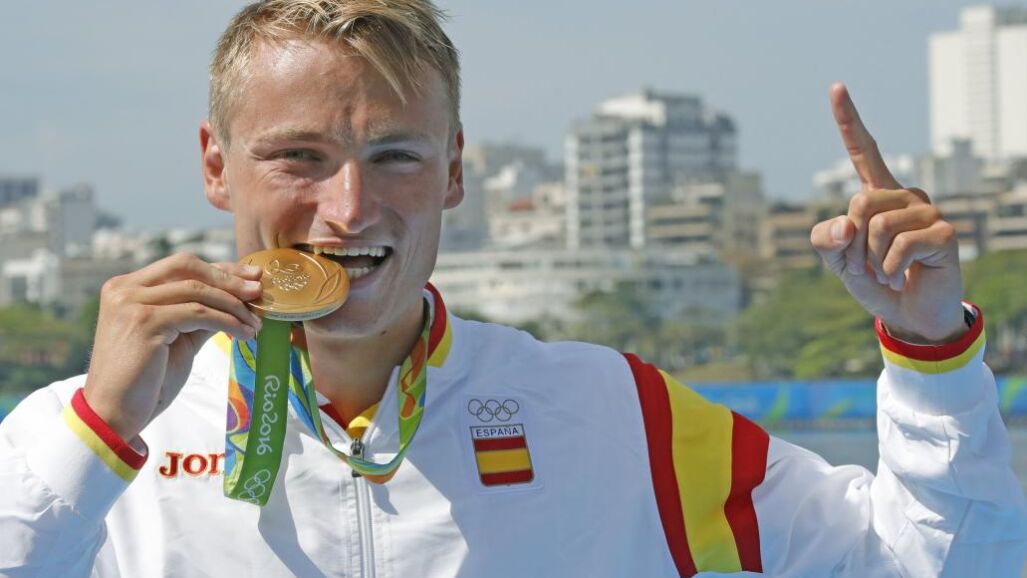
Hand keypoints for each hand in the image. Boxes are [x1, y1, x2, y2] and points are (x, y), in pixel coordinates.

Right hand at [82, 253, 263, 440]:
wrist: (113, 415)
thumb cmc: (144, 382)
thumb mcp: (176, 339)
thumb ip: (198, 316)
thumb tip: (236, 300)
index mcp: (127, 288)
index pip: (181, 267)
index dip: (219, 269)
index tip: (250, 277)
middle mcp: (124, 289)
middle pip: (187, 267)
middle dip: (228, 277)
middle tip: (258, 291)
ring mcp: (131, 303)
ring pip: (197, 290)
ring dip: (233, 305)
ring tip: (255, 323)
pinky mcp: (144, 322)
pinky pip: (198, 313)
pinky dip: (227, 321)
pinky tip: (243, 334)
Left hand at [810, 83, 965, 343]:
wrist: (909, 315)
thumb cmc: (875, 281)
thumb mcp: (838, 263)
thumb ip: (826, 241)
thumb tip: (844, 225)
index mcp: (878, 195)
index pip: (863, 151)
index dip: (849, 120)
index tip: (835, 87)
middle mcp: (906, 195)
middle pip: (860, 201)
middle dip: (851, 243)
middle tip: (863, 265)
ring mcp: (927, 212)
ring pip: (876, 225)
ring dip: (870, 259)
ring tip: (885, 272)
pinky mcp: (944, 233)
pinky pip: (899, 245)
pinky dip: (890, 269)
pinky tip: (900, 278)